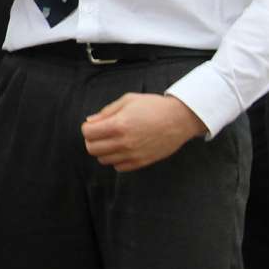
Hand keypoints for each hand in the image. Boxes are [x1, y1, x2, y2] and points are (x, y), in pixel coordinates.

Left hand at [82, 92, 204, 170]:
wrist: (180, 119)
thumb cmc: (154, 107)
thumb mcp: (128, 101)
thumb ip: (106, 112)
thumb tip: (90, 121)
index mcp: (118, 125)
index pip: (88, 133)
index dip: (88, 128)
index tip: (94, 125)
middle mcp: (124, 142)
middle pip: (92, 149)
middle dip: (92, 140)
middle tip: (100, 134)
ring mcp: (133, 154)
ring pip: (103, 160)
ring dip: (103, 150)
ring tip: (112, 141)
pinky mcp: (142, 162)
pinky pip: (119, 167)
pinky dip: (116, 160)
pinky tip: (123, 149)